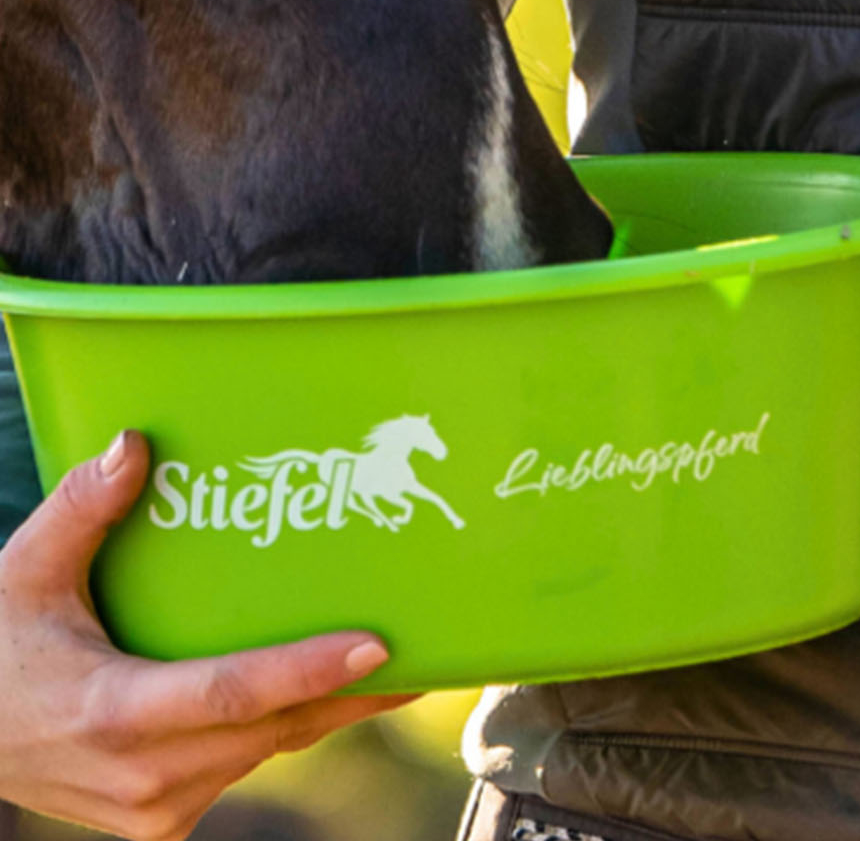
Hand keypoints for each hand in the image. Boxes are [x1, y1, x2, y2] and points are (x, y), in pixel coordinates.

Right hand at [0, 430, 414, 839]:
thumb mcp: (25, 572)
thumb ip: (81, 508)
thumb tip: (133, 443)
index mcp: (116, 713)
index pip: (232, 693)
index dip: (307, 670)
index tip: (376, 645)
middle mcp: (144, 775)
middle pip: (271, 726)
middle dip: (352, 690)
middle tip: (432, 647)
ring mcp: (154, 809)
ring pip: (265, 749)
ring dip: (327, 708)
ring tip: (401, 663)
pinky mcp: (160, 820)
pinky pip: (242, 763)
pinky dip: (284, 724)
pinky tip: (332, 688)